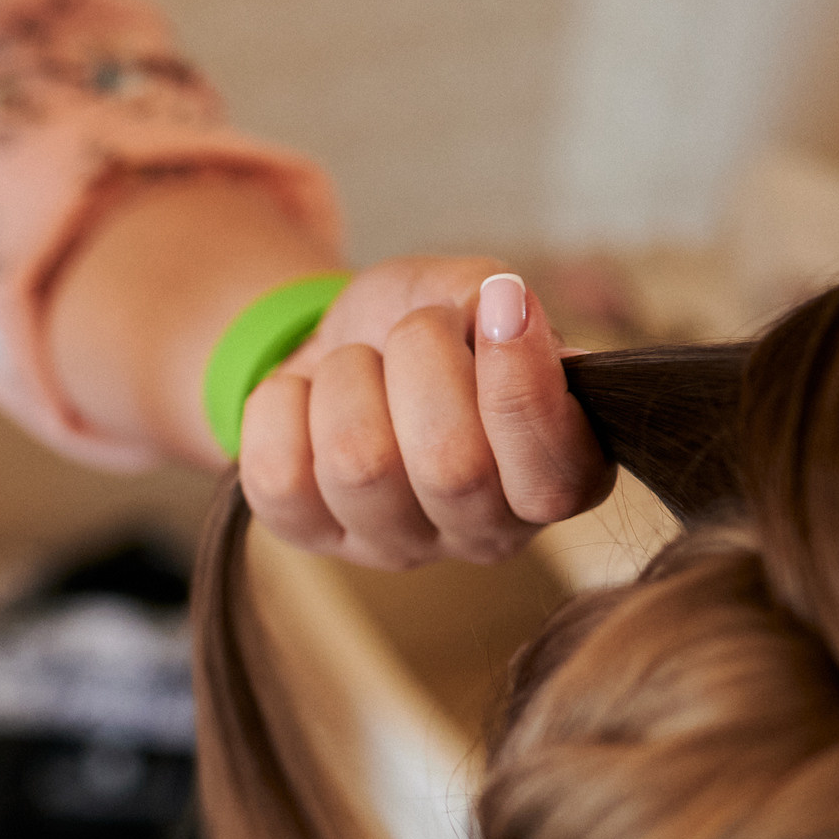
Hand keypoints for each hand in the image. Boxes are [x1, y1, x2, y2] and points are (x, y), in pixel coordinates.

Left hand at [241, 257, 610, 569]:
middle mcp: (485, 533)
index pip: (555, 480)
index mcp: (560, 482)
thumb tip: (502, 308)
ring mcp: (394, 545)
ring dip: (351, 377)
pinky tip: (306, 395)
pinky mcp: (310, 536)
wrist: (342, 339)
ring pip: (360, 466)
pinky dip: (284, 404)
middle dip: (425, 362)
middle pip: (452, 468)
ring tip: (358, 359)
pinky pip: (278, 475)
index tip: (502, 304)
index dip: (523, 389)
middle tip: (417, 325)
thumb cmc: (428, 326)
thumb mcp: (475, 293)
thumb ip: (499, 301)